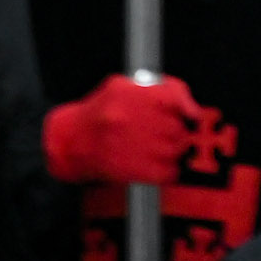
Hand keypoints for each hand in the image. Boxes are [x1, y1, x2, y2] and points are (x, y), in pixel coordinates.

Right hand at [42, 74, 202, 184]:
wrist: (70, 141)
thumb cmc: (102, 112)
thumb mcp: (122, 87)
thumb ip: (159, 89)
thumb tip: (190, 108)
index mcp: (127, 94)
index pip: (174, 99)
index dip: (187, 109)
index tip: (190, 115)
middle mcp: (127, 118)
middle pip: (177, 128)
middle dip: (179, 132)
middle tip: (171, 134)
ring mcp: (127, 145)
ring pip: (174, 151)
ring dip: (174, 152)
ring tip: (163, 149)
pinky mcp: (128, 170)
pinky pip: (166, 173)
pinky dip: (168, 170)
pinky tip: (159, 165)